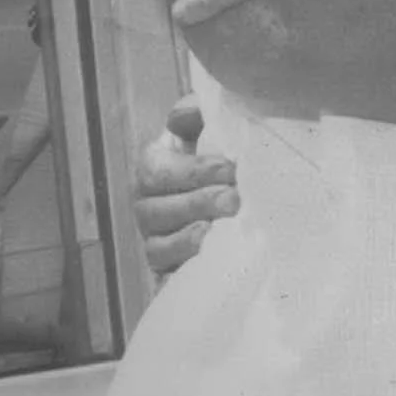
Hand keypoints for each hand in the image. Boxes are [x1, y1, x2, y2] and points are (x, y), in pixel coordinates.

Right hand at [134, 97, 237, 280]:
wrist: (246, 210)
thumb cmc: (226, 165)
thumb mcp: (210, 132)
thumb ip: (197, 115)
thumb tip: (182, 116)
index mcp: (154, 170)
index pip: (156, 170)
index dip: (191, 171)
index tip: (229, 168)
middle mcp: (148, 208)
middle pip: (154, 210)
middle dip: (196, 203)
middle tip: (233, 199)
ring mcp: (156, 244)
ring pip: (158, 247)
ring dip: (189, 239)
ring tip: (220, 229)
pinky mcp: (170, 275)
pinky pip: (168, 279)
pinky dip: (186, 270)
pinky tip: (209, 261)